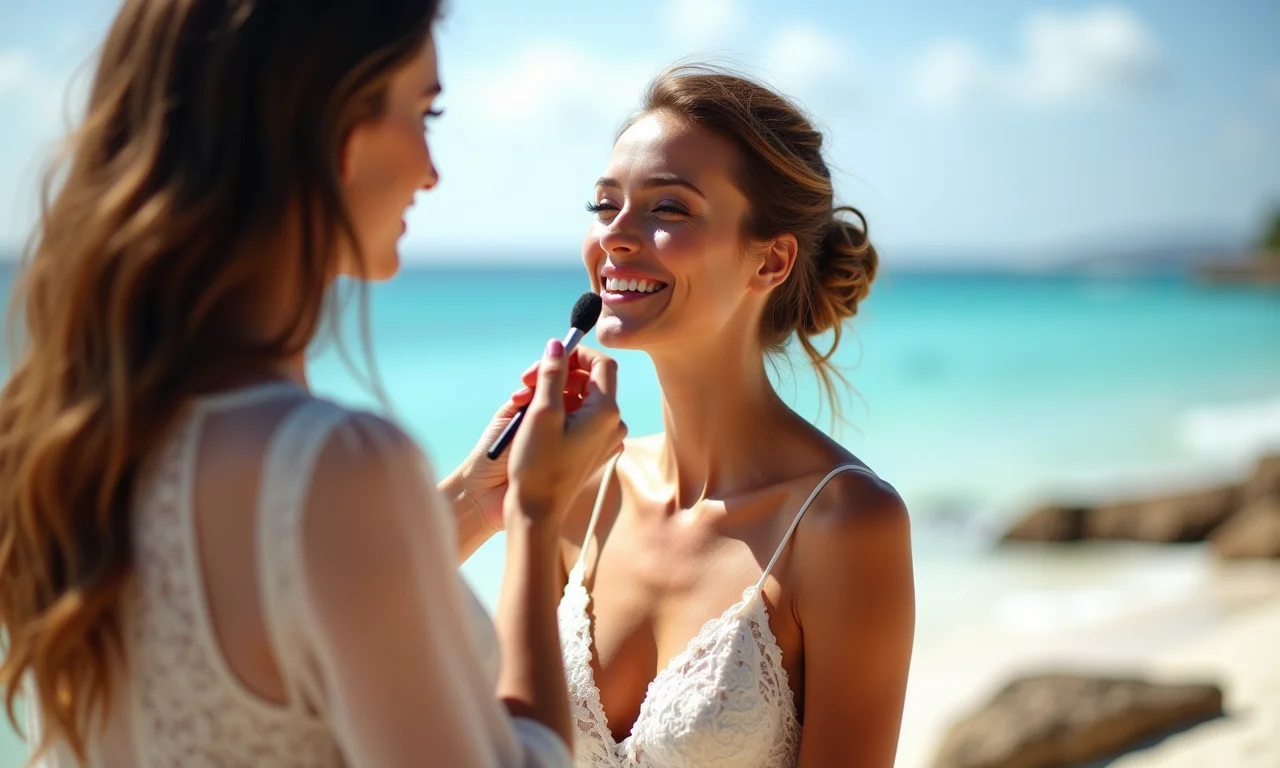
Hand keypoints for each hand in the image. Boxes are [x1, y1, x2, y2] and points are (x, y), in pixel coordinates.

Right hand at [446, 352, 598, 532]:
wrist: (537, 512)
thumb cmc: (537, 464)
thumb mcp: (542, 411)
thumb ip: (552, 373)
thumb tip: (557, 344)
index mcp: (605, 412)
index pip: (602, 364)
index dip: (577, 353)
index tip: (551, 357)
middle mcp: (612, 424)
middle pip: (591, 381)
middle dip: (559, 373)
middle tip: (527, 379)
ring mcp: (604, 439)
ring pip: (582, 399)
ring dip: (555, 392)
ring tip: (523, 401)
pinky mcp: (593, 451)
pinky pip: (580, 419)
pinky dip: (559, 411)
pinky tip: (534, 420)